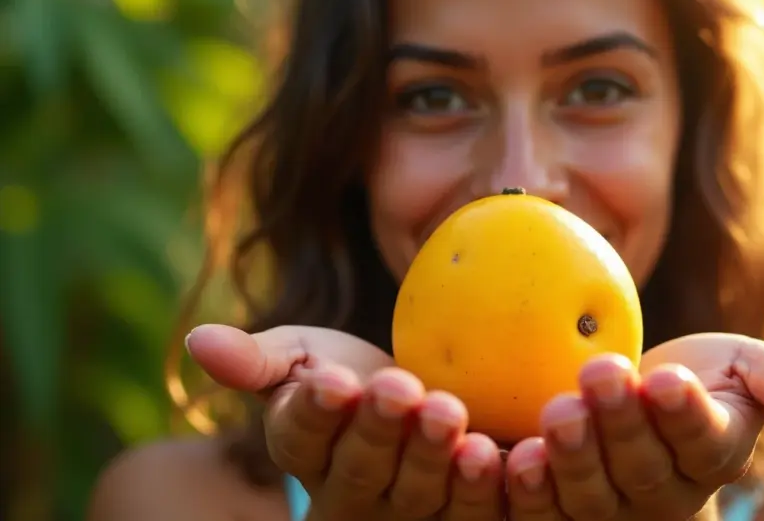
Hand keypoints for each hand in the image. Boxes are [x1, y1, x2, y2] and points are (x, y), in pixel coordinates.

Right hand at [186, 324, 505, 519]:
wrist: (422, 398)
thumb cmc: (352, 375)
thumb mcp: (304, 355)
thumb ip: (260, 359)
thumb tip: (197, 338)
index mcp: (303, 448)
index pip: (301, 434)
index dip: (316, 411)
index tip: (331, 380)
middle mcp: (347, 491)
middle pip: (360, 466)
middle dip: (379, 428)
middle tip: (398, 387)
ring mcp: (403, 511)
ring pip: (415, 491)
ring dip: (430, 456)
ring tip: (447, 413)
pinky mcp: (454, 515)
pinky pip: (466, 510)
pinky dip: (477, 486)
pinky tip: (490, 452)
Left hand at [503, 333, 763, 520]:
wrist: (632, 402)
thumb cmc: (696, 378)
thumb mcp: (742, 370)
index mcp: (711, 453)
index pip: (705, 441)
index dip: (686, 414)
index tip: (669, 379)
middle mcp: (662, 493)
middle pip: (643, 468)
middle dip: (622, 423)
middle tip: (601, 375)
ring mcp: (607, 507)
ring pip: (591, 494)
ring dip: (573, 456)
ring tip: (558, 412)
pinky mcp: (556, 509)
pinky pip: (538, 509)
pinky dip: (523, 487)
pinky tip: (508, 455)